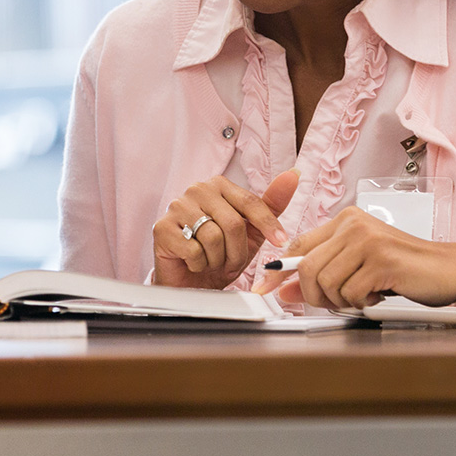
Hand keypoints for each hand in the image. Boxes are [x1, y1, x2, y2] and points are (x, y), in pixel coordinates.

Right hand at [152, 169, 298, 289]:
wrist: (191, 281)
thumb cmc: (220, 253)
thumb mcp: (252, 231)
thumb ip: (271, 204)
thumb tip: (293, 174)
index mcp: (219, 185)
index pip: (250, 202)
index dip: (268, 225)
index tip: (281, 241)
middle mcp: (196, 190)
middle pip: (233, 223)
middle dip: (238, 251)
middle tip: (231, 261)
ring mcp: (176, 207)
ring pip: (213, 238)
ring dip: (218, 259)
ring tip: (211, 261)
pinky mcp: (162, 228)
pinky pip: (194, 250)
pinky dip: (199, 264)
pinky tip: (193, 261)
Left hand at [257, 206, 455, 309]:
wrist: (451, 268)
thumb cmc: (407, 269)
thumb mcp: (359, 269)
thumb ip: (323, 275)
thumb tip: (284, 289)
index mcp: (346, 221)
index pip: (298, 245)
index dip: (279, 272)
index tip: (265, 289)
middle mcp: (354, 225)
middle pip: (308, 268)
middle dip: (315, 295)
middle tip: (338, 302)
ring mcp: (368, 240)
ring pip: (326, 282)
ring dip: (341, 301)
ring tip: (364, 295)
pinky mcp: (382, 260)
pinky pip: (350, 292)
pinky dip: (360, 302)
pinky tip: (378, 294)